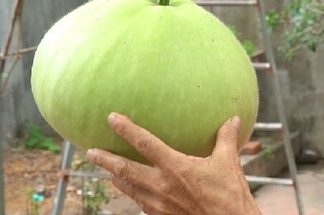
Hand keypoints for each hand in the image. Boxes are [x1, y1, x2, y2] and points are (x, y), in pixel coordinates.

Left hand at [86, 113, 260, 214]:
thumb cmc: (230, 195)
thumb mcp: (229, 163)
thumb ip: (226, 139)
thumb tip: (232, 119)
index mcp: (176, 167)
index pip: (145, 143)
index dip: (126, 129)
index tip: (111, 119)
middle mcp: (162, 185)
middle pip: (125, 169)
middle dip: (105, 160)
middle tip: (91, 152)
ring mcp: (159, 204)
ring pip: (129, 188)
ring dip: (116, 178)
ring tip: (107, 172)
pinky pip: (140, 203)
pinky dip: (132, 194)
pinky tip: (132, 191)